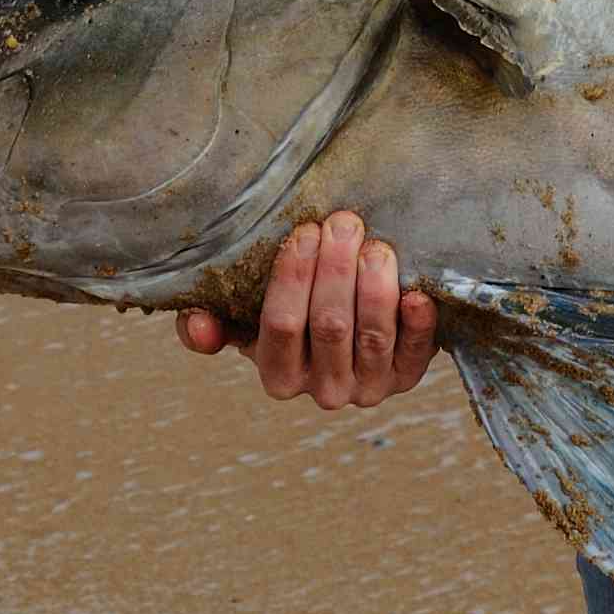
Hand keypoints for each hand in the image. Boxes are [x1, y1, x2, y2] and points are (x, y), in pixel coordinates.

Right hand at [176, 211, 439, 409]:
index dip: (292, 278)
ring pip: (373, 335)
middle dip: (336, 269)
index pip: (280, 325)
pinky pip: (418, 352)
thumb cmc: (298, 319)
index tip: (304, 232)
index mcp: (278, 375)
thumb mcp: (250, 322)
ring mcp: (370, 387)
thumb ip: (217, 321)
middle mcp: (324, 389)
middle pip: (330, 325)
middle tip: (343, 223)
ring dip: (375, 286)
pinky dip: (418, 322)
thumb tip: (195, 323)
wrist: (357, 339)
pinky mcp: (409, 377)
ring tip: (375, 245)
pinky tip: (415, 291)